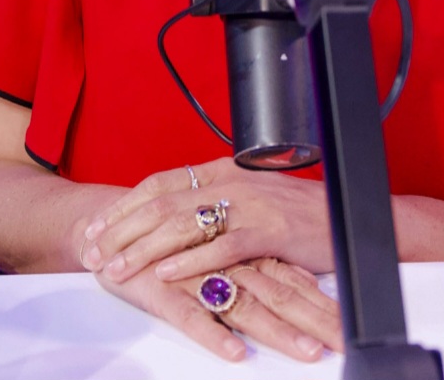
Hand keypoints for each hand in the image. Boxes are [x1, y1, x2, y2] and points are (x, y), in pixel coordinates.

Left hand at [80, 157, 332, 285]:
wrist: (351, 218)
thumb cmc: (301, 215)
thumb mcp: (253, 200)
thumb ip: (218, 203)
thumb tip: (174, 218)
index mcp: (224, 171)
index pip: (160, 182)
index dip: (124, 205)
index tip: (96, 227)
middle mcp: (233, 182)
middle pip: (162, 202)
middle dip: (121, 229)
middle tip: (92, 253)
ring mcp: (251, 204)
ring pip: (183, 222)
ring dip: (143, 247)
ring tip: (116, 268)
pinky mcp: (270, 231)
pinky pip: (221, 245)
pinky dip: (189, 260)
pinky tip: (165, 272)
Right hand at [92, 256, 342, 362]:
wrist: (112, 226)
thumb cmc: (168, 241)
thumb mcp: (219, 249)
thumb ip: (257, 264)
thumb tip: (300, 283)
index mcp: (242, 249)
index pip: (291, 278)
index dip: (322, 303)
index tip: (351, 327)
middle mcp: (227, 260)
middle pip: (279, 292)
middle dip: (314, 320)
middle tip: (342, 343)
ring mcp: (198, 274)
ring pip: (245, 303)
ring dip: (278, 330)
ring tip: (307, 351)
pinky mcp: (166, 289)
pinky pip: (192, 314)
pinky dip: (214, 333)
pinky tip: (234, 351)